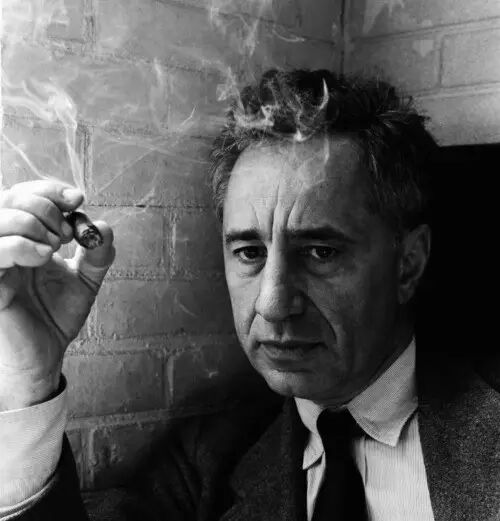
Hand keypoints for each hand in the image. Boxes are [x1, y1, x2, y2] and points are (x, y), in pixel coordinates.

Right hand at [0, 181, 114, 409]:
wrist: (45, 355)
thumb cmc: (57, 317)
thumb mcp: (85, 280)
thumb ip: (97, 254)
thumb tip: (103, 226)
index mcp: (24, 238)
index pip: (25, 195)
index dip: (51, 189)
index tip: (78, 199)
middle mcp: (4, 244)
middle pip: (10, 196)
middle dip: (46, 205)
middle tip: (68, 233)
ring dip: (34, 222)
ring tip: (55, 247)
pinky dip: (21, 245)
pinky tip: (44, 258)